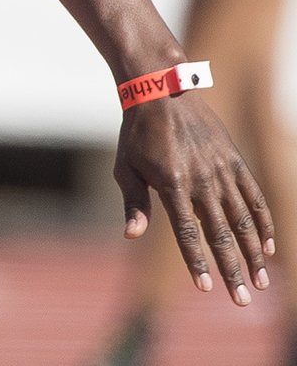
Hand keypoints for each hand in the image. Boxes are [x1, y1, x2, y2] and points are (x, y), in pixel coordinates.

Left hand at [116, 96, 274, 304]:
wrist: (161, 91)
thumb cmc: (136, 133)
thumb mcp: (126, 167)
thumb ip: (134, 203)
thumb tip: (131, 235)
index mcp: (172, 183)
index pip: (188, 233)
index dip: (197, 262)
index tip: (206, 288)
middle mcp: (201, 180)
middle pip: (221, 234)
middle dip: (233, 269)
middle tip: (243, 300)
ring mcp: (222, 170)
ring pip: (243, 220)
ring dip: (253, 254)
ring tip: (261, 281)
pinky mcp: (235, 161)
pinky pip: (254, 197)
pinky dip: (262, 223)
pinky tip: (267, 247)